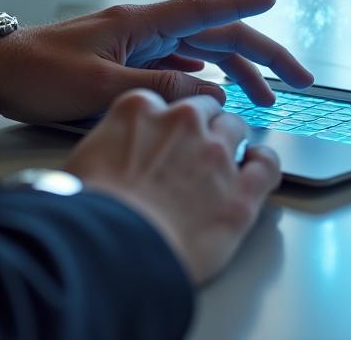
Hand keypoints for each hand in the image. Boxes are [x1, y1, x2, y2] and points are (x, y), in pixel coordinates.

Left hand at [0, 0, 313, 123]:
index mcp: (142, 24)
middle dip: (261, 56)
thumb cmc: (37, 73)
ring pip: (203, 54)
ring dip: (237, 73)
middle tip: (298, 80)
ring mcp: (138, 46)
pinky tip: (218, 90)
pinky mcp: (128, 62)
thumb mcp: (99, 85)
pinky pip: (181, 66)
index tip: (275, 4)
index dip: (243, 9)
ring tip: (266, 99)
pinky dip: (207, 78)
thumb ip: (157, 89)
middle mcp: (146, 30)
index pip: (205, 12)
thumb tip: (210, 95)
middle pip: (217, 36)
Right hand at [63, 89, 280, 283]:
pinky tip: (259, 167)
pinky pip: (267, 165)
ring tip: (224, 161)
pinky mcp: (240, 191)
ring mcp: (216, 154)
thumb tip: (107, 163)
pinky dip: (265, 163)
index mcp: (140, 109)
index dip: (165, 121)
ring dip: (232, 142)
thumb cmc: (88, 212)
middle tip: (192, 152)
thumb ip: (109, 146)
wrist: (110, 249)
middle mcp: (183, 122)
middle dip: (202, 126)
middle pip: (205, 110)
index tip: (164, 134)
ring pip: (236, 129)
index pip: (164, 101)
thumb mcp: (83, 161)